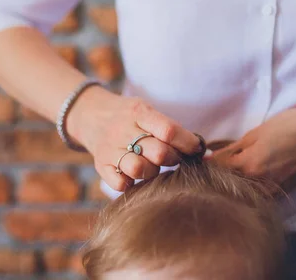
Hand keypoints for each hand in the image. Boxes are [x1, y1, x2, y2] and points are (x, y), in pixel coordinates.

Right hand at [67, 86, 201, 190]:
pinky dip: (131, 183)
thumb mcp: (146, 111)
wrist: (90, 114)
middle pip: (158, 153)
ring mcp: (110, 149)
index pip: (168, 130)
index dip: (188, 143)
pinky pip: (120, 184)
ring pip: (139, 170)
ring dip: (152, 171)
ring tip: (152, 165)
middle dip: (173, 158)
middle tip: (173, 157)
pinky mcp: (101, 165)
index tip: (198, 149)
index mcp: (139, 113)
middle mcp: (123, 130)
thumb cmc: (129, 116)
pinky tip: (134, 175)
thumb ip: (171, 129)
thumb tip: (205, 153)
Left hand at [207, 102, 295, 185]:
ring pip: (242, 191)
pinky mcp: (282, 190)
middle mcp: (258, 184)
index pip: (215, 172)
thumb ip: (231, 148)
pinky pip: (258, 193)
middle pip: (227, 185)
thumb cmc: (290, 125)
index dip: (202, 166)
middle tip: (201, 168)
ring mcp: (271, 190)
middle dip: (213, 178)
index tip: (192, 161)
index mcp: (248, 166)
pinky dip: (247, 187)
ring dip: (229, 184)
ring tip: (220, 172)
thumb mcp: (256, 133)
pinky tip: (242, 178)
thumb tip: (206, 157)